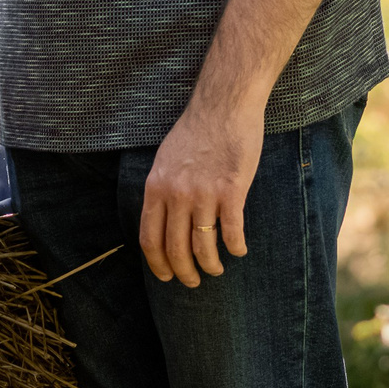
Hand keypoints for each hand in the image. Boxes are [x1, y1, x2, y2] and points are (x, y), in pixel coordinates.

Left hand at [139, 100, 263, 286]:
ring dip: (211, 265)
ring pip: (204, 246)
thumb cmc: (197, 130)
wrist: (224, 105)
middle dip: (184, 273)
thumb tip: (161, 220)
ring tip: (216, 269)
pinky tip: (239, 250)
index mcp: (157, 187)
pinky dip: (236, 247)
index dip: (158, 264)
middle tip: (193, 282)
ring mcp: (204, 193)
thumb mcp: (166, 159)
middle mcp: (177, 193)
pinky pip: (232, 231)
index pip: (149, 238)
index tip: (166, 276)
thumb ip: (162, 189)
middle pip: (176, 249)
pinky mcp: (232, 190)